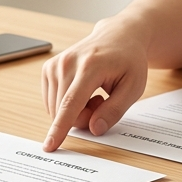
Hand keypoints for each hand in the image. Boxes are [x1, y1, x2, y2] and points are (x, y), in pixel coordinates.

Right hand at [41, 19, 151, 150]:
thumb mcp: (133, 87)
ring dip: (75, 112)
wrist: (117, 37)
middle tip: (102, 103)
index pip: (71, 103)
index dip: (60, 127)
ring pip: (56, 109)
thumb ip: (114, 110)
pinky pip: (52, 102)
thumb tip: (94, 129)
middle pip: (63, 111)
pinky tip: (82, 91)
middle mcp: (67, 63)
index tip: (49, 145)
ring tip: (94, 94)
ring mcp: (54, 65)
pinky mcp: (48, 68)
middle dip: (83, 118)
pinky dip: (67, 104)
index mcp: (90, 66)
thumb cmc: (128, 61)